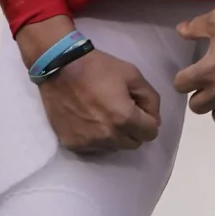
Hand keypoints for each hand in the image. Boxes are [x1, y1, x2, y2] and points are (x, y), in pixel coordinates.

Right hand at [34, 49, 162, 154]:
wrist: (59, 67)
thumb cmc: (98, 67)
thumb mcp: (132, 74)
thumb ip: (151, 98)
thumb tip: (155, 119)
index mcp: (124, 118)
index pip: (151, 133)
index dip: (149, 119)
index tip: (139, 108)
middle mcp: (108, 136)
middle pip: (134, 143)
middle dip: (134, 129)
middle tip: (123, 110)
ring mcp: (89, 142)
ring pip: (115, 147)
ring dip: (116, 135)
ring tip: (105, 114)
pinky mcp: (73, 144)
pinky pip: (95, 148)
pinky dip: (97, 137)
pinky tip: (90, 119)